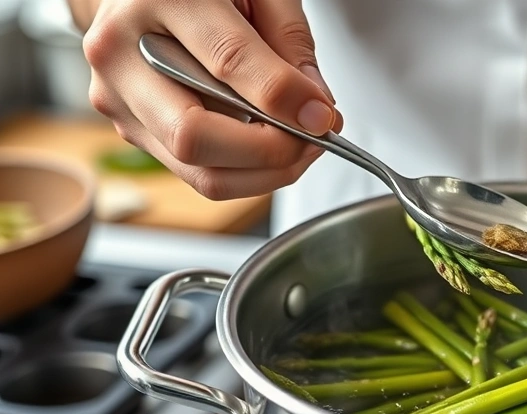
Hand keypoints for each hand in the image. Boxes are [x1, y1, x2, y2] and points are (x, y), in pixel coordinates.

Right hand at [73, 0, 340, 199]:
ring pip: (199, 171)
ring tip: (300, 149)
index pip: (228, 61)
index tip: (323, 116)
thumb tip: (316, 109)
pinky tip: (270, 149)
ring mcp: (118, 98)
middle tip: (314, 139)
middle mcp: (121, 53)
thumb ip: (289, 40)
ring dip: (265, 174)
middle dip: (270, 151)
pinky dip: (247, 173)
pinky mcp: (130, 129)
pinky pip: (198, 175)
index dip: (284, 98)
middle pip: (195, 136)